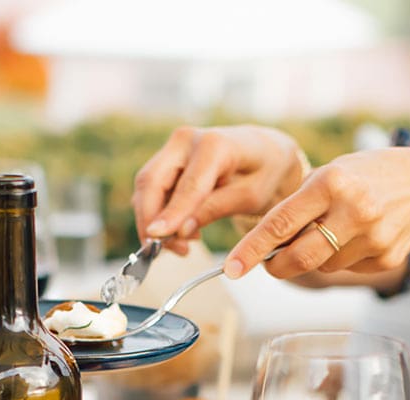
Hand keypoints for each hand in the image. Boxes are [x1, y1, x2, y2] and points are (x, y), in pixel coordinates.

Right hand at [133, 125, 307, 252]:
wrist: (263, 152)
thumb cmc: (262, 173)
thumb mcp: (250, 196)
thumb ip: (216, 209)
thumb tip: (180, 231)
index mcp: (215, 144)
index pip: (187, 186)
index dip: (170, 214)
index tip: (156, 237)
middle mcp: (187, 139)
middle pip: (151, 181)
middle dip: (150, 220)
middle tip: (162, 251)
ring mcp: (173, 147)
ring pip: (146, 187)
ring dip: (153, 220)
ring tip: (181, 245)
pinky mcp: (166, 159)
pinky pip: (152, 189)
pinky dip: (159, 214)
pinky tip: (180, 232)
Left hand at [224, 147, 409, 281]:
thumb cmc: (369, 175)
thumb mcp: (333, 173)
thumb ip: (300, 205)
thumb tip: (266, 247)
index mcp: (333, 181)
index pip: (280, 223)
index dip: (252, 249)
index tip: (231, 268)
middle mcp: (354, 209)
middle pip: (299, 258)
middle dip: (276, 266)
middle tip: (269, 264)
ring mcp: (373, 237)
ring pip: (322, 266)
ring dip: (315, 257)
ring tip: (334, 229)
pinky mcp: (387, 258)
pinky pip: (346, 269)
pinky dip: (342, 258)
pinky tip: (360, 237)